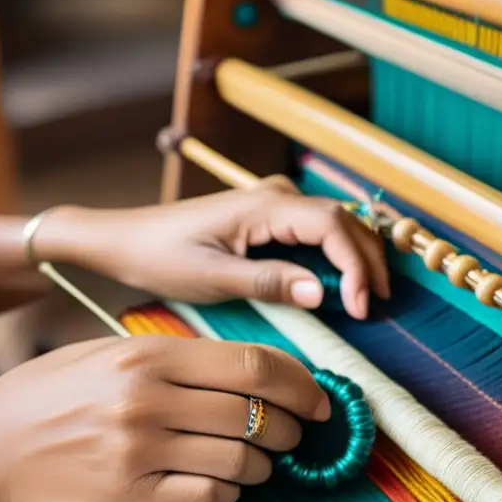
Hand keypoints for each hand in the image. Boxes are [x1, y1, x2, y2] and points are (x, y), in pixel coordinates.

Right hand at [0, 334, 330, 501]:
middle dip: (293, 428)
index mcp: (148, 353)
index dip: (301, 382)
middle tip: (296, 434)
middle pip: (257, 413)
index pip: (252, 364)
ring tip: (261, 464)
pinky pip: (209, 497)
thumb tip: (248, 367)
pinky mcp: (129, 496)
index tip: (320, 398)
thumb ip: (174, 354)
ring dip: (265, 466)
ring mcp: (139, 450)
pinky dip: (232, 494)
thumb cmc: (48, 395)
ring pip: (241, 461)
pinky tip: (226, 487)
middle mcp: (148, 398)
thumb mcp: (106, 352)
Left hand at [39, 178, 388, 319]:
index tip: (362, 306)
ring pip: (336, 223)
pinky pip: (318, 231)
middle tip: (378, 304)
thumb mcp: (212, 278)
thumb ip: (269, 282)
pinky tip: (344, 282)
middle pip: (344, 220)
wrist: (123, 241)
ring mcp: (275, 202)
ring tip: (370, 295)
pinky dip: (339, 255)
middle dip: (368, 261)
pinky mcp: (269, 216)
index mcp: (264, 204)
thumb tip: (323, 293)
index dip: (356, 266)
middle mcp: (276, 194)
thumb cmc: (159, 257)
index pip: (333, 227)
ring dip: (358, 256)